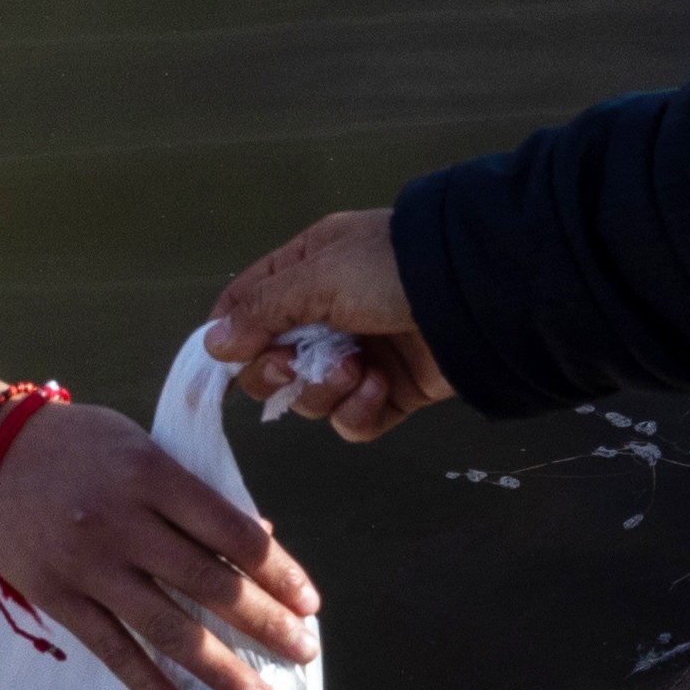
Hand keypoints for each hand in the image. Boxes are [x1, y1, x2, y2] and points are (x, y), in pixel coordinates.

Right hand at [0, 348, 320, 689]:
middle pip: (211, 584)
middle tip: (305, 654)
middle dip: (266, 625)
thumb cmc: (77, 445)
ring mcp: (90, 566)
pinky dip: (150, 686)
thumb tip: (261, 537)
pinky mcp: (58, 597)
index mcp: (154, 476)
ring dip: (223, 670)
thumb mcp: (142, 447)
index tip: (309, 603)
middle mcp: (125, 523)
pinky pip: (112, 651)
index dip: (279, 572)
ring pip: (168, 628)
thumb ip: (195, 494)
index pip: (233, 532)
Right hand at [205, 210, 453, 442]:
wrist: (476, 294)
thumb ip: (262, 311)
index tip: (224, 360)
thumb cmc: (391, 269)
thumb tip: (212, 343)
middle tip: (294, 365)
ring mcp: (360, 356)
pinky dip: (359, 410)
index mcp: (307, 271)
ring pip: (310, 397)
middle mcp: (328, 315)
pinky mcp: (390, 393)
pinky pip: (352, 421)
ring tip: (357, 368)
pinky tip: (379, 387)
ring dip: (325, 389)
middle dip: (277, 372)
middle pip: (271, 365)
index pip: (248, 306)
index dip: (230, 336)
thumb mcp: (319, 277)